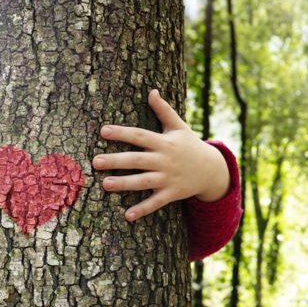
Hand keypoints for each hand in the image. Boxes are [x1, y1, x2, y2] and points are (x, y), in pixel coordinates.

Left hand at [92, 89, 230, 220]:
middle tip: (95, 162)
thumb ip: (164, 110)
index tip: (103, 130)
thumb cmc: (190, 145)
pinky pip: (156, 202)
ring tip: (104, 185)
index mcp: (164, 142)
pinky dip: (142, 209)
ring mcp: (168, 178)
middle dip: (116, 161)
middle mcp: (165, 160)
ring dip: (124, 184)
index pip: (140, 136)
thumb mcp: (179, 127)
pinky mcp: (172, 193)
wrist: (213, 169)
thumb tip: (152, 91)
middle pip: (137, 160)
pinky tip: (126, 215)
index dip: (122, 133)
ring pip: (144, 182)